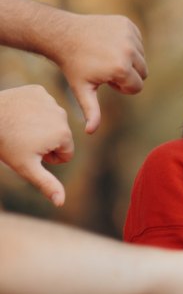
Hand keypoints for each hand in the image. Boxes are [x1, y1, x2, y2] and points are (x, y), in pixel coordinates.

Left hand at [0, 85, 73, 205]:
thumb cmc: (6, 145)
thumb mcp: (26, 168)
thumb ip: (47, 184)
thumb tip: (61, 202)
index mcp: (64, 135)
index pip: (66, 153)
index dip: (48, 157)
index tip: (31, 151)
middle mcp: (62, 116)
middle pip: (60, 136)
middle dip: (46, 140)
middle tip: (23, 140)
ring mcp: (50, 101)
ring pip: (51, 120)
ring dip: (39, 125)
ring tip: (19, 127)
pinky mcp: (38, 91)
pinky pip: (41, 104)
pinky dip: (32, 109)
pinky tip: (18, 113)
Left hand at [52, 14, 146, 133]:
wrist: (63, 34)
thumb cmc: (73, 65)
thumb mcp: (82, 90)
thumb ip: (91, 111)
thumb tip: (90, 132)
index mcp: (121, 68)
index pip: (137, 87)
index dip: (122, 88)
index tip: (106, 81)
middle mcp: (128, 50)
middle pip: (143, 72)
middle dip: (128, 74)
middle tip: (106, 69)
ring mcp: (128, 35)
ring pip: (141, 56)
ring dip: (129, 59)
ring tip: (107, 56)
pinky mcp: (127, 24)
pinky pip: (137, 40)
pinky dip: (128, 44)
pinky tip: (109, 44)